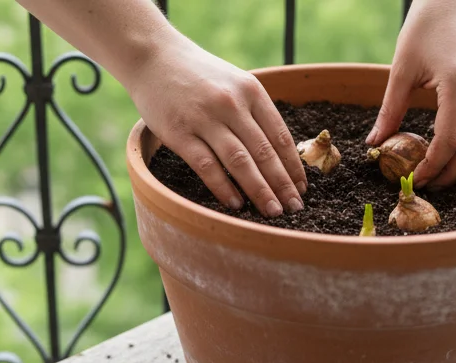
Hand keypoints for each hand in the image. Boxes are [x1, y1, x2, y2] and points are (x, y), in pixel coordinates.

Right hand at [125, 34, 306, 216]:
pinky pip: (206, 166)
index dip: (293, 166)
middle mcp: (231, 104)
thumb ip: (254, 112)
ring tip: (272, 211)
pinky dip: (223, 188)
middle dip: (282, 184)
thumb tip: (278, 154)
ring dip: (259, 190)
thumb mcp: (234, 83)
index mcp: (251, 91)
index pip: (280, 135)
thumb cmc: (198, 75)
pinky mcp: (179, 133)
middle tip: (294, 208)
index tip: (301, 188)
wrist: (154, 57)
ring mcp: (204, 118)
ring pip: (239, 162)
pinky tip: (235, 204)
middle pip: (264, 152)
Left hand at [368, 0, 455, 189]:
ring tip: (439, 175)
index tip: (413, 180)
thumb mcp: (402, 68)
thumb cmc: (427, 25)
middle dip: (451, 173)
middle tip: (427, 185)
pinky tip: (453, 153)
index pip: (449, 140)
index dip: (432, 166)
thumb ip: (390, 110)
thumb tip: (375, 145)